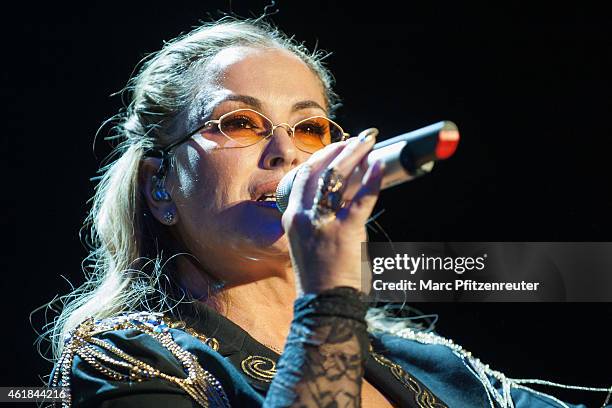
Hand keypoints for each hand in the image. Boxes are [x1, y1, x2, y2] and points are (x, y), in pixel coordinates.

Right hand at [281, 128, 383, 294]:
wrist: (324, 304)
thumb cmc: (320, 274)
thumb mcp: (308, 241)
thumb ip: (318, 216)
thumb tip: (344, 190)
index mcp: (291, 217)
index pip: (301, 177)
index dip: (320, 157)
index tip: (335, 147)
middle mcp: (302, 216)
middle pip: (318, 170)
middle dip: (339, 150)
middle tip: (357, 139)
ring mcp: (322, 223)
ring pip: (337, 177)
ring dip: (354, 155)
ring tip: (368, 144)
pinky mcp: (346, 232)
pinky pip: (361, 198)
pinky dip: (372, 179)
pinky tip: (379, 164)